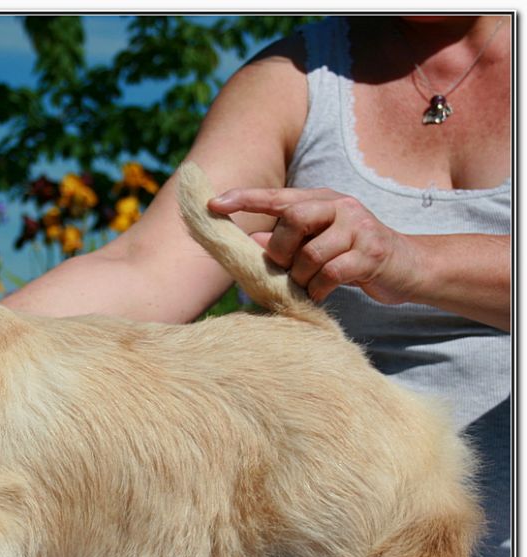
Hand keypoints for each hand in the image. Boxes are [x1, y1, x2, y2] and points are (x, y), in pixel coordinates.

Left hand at [208, 187, 420, 304]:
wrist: (410, 267)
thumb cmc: (353, 257)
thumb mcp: (318, 246)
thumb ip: (288, 242)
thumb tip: (252, 240)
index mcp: (322, 201)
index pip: (278, 196)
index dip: (245, 199)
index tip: (214, 204)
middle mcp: (341, 207)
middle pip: (293, 219)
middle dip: (280, 249)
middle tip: (284, 268)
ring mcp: (359, 228)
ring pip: (311, 253)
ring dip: (301, 276)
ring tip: (307, 284)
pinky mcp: (372, 253)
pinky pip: (331, 273)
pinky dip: (319, 288)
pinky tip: (322, 292)